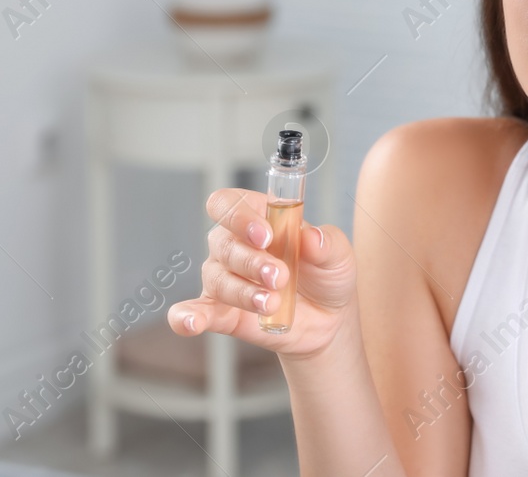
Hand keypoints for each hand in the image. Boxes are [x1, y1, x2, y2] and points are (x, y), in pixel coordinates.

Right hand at [168, 187, 356, 358]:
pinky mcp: (222, 312)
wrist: (328, 320)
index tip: (265, 234)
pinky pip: (195, 311)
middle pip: (222, 242)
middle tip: (280, 277)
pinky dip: (188, 316)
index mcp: (259, 218)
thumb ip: (327, 243)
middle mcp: (234, 245)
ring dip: (242, 292)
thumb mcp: (339, 255)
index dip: (239, 215)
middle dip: (251, 261)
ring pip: (217, 278)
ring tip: (270, 303)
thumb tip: (311, 236)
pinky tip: (191, 323)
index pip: (229, 203)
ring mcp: (225, 278)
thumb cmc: (326, 274)